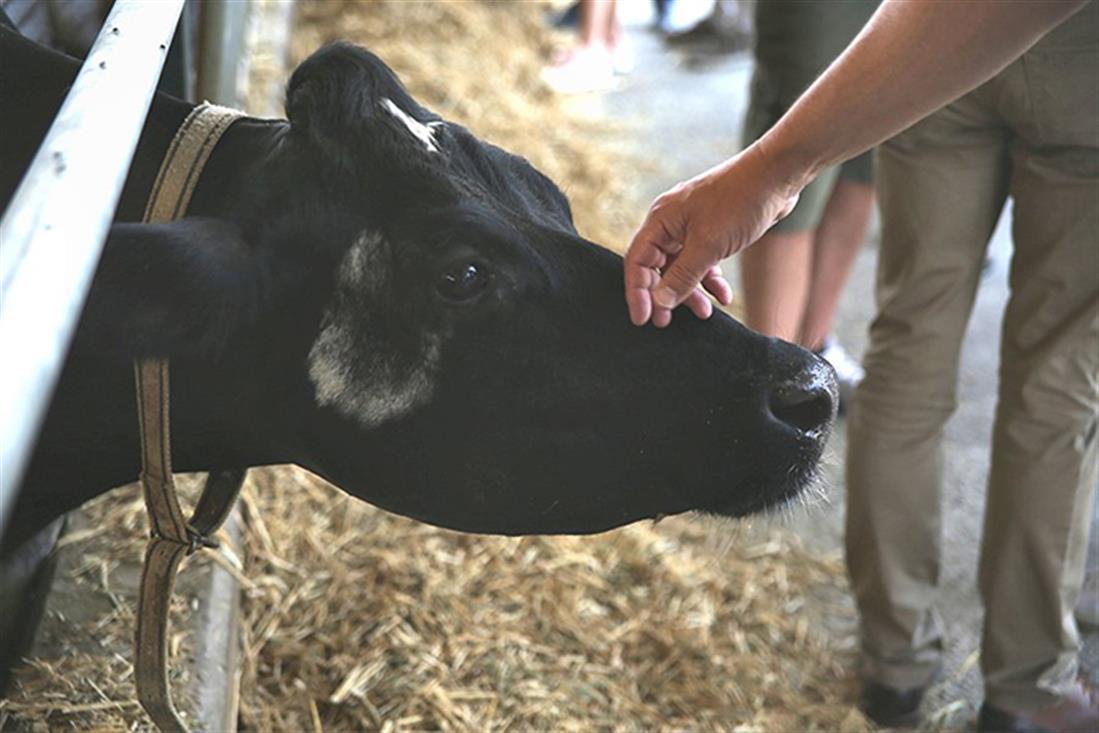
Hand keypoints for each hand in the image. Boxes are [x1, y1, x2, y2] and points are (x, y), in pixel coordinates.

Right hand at [624, 143, 802, 326]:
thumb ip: (682, 277)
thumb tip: (660, 303)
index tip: (644, 320)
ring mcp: (691, 227)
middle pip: (656, 267)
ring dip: (691, 291)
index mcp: (661, 220)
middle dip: (664, 296)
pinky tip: (723, 295)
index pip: (637, 262)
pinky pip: (701, 262)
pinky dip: (710, 279)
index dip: (637, 293)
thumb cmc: (740, 200)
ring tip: (705, 313)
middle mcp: (671, 223)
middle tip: (667, 322)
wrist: (776, 177)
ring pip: (681, 267)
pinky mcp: (711, 231)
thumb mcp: (708, 245)